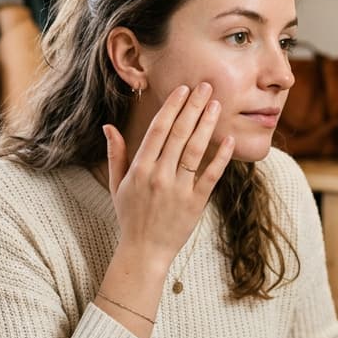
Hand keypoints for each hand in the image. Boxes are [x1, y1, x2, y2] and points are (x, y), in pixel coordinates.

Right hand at [104, 82, 234, 265]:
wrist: (144, 251)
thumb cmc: (130, 216)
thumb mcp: (117, 184)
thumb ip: (115, 154)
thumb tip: (108, 126)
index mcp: (140, 168)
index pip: (158, 130)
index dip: (172, 107)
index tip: (183, 89)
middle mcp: (159, 176)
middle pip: (179, 134)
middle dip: (194, 107)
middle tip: (206, 86)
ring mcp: (178, 190)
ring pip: (195, 150)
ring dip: (207, 125)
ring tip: (217, 105)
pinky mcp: (195, 203)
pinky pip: (210, 176)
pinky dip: (221, 158)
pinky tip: (229, 141)